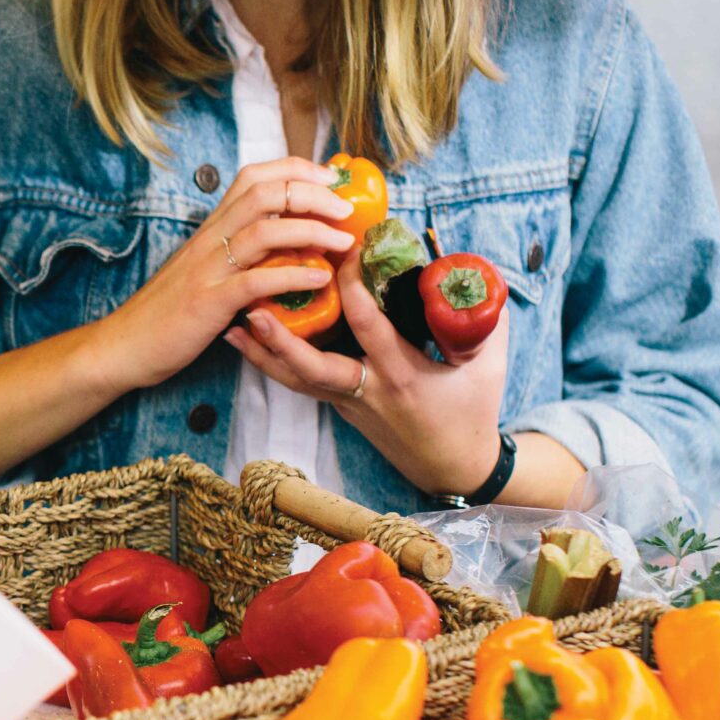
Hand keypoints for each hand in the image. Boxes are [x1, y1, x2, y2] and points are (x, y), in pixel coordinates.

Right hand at [81, 157, 357, 396]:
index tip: (331, 179)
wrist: (125, 344)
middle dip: (314, 194)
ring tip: (343, 241)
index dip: (296, 169)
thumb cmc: (166, 311)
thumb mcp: (201, 269)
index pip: (254, 177)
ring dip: (312, 230)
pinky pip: (258, 282)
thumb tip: (278, 242)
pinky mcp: (209, 302)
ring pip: (265, 231)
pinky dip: (294, 276)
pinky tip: (320, 279)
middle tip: (347, 208)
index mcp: (210, 228)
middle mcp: (209, 239)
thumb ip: (234, 252)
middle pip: (265, 193)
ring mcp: (208, 269)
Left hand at [223, 252, 510, 495]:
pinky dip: (272, 363)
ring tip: (231, 324)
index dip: (354, 289)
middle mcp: (367, 391)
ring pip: (296, 380)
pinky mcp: (338, 408)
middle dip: (282, 340)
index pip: (371, 327)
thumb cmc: (473, 411)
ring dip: (262, 353)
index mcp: (403, 375)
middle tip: (254, 308)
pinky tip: (246, 343)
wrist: (453, 467)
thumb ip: (485, 316)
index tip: (343, 252)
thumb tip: (471, 269)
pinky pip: (299, 384)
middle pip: (313, 367)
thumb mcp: (488, 363)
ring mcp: (347, 403)